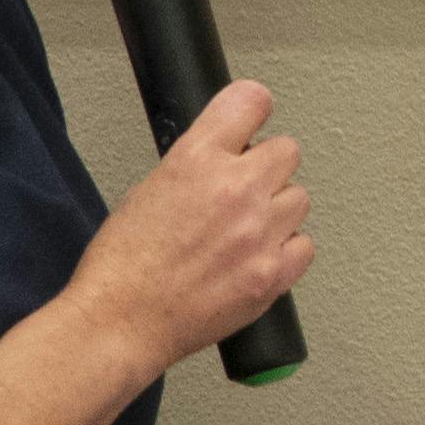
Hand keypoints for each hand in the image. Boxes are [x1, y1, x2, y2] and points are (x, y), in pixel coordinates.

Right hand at [69, 79, 309, 371]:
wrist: (119, 322)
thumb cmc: (121, 267)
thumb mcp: (148, 190)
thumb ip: (196, 168)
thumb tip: (226, 161)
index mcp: (195, 159)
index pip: (251, 101)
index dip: (252, 111)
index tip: (252, 123)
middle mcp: (234, 189)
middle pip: (287, 151)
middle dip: (267, 167)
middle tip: (244, 191)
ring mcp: (259, 232)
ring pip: (298, 198)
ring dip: (277, 211)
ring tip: (244, 233)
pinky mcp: (272, 273)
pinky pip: (304, 246)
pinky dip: (285, 252)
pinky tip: (256, 259)